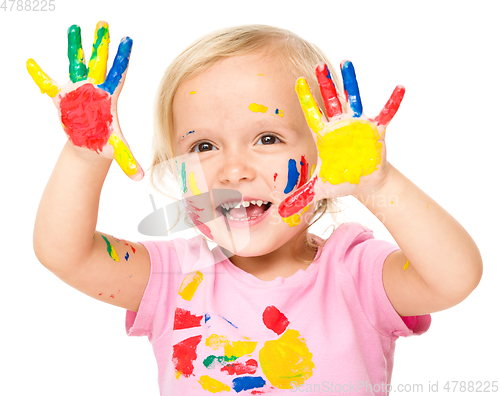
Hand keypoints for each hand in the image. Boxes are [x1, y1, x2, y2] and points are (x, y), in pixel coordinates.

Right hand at [26, 21, 143, 179]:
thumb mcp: (116, 150)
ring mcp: (77, 90)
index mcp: (109, 98)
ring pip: (76, 65)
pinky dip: (39, 75)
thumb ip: (128, 160)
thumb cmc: (104, 143)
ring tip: (74, 27)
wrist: (89, 145)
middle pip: (98, 63)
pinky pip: (48, 85)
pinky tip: (31, 62)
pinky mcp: (62, 97)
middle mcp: (94, 89)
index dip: (122, 59)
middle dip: (100, 44)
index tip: (128, 40)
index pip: (118, 75)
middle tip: (104, 24)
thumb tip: (140, 178)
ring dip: (75, 48)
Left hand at [279, 60, 403, 217]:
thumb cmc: (341, 180)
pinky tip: (400, 88)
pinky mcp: (376, 130)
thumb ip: (300, 197)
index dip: (306, 99)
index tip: (297, 81)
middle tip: (318, 66)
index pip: (312, 114)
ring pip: (353, 99)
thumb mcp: (319, 189)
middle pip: (330, 101)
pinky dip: (393, 102)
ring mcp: (358, 125)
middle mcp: (339, 126)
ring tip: (347, 62)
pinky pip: (386, 113)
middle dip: (325, 84)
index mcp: (325, 136)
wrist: (364, 183)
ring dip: (351, 83)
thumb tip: (281, 213)